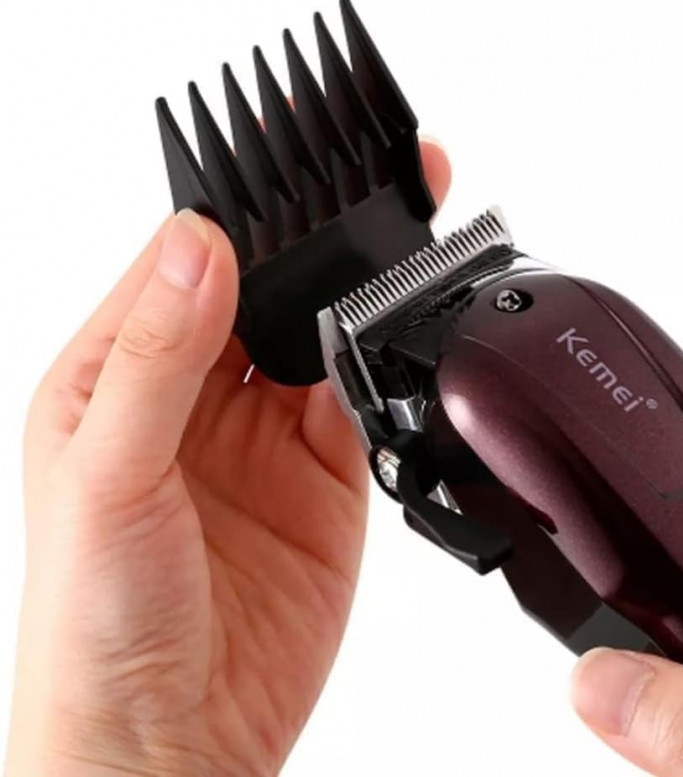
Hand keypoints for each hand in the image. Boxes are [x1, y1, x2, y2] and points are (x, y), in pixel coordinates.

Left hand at [7, 141, 450, 776]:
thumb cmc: (94, 620)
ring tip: (382, 265)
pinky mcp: (326, 475)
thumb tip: (197, 250)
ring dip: (349, 301)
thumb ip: (157, 357)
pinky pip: (363, 400)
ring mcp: (267, 435)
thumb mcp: (105, 474)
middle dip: (309, 242)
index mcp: (122, 374)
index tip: (278, 164)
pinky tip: (387, 350)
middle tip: (357, 196)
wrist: (172, 740)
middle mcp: (198, 395)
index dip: (231, 214)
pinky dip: (381, 371)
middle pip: (263, 289)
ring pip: (320, 335)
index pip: (183, 262)